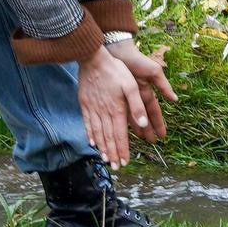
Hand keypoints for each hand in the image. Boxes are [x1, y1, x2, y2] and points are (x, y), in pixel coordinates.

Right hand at [77, 47, 148, 167]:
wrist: (93, 60)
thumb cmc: (115, 71)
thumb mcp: (131, 86)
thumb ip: (137, 105)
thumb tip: (142, 123)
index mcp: (117, 109)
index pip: (120, 135)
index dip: (123, 149)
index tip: (125, 161)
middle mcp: (103, 113)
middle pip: (109, 137)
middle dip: (113, 153)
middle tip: (117, 167)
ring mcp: (92, 109)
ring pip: (98, 133)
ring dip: (103, 148)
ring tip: (106, 159)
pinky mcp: (85, 104)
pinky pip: (88, 123)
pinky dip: (90, 135)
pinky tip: (92, 142)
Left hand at [108, 40, 175, 143]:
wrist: (118, 51)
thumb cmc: (138, 60)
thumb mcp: (154, 72)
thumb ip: (164, 85)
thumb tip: (175, 100)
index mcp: (147, 92)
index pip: (154, 112)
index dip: (158, 123)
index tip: (163, 135)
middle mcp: (137, 97)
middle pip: (143, 118)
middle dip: (147, 130)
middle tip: (151, 142)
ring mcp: (126, 97)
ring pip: (131, 117)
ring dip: (136, 128)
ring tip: (139, 140)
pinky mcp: (115, 96)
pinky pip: (118, 111)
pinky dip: (120, 120)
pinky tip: (120, 129)